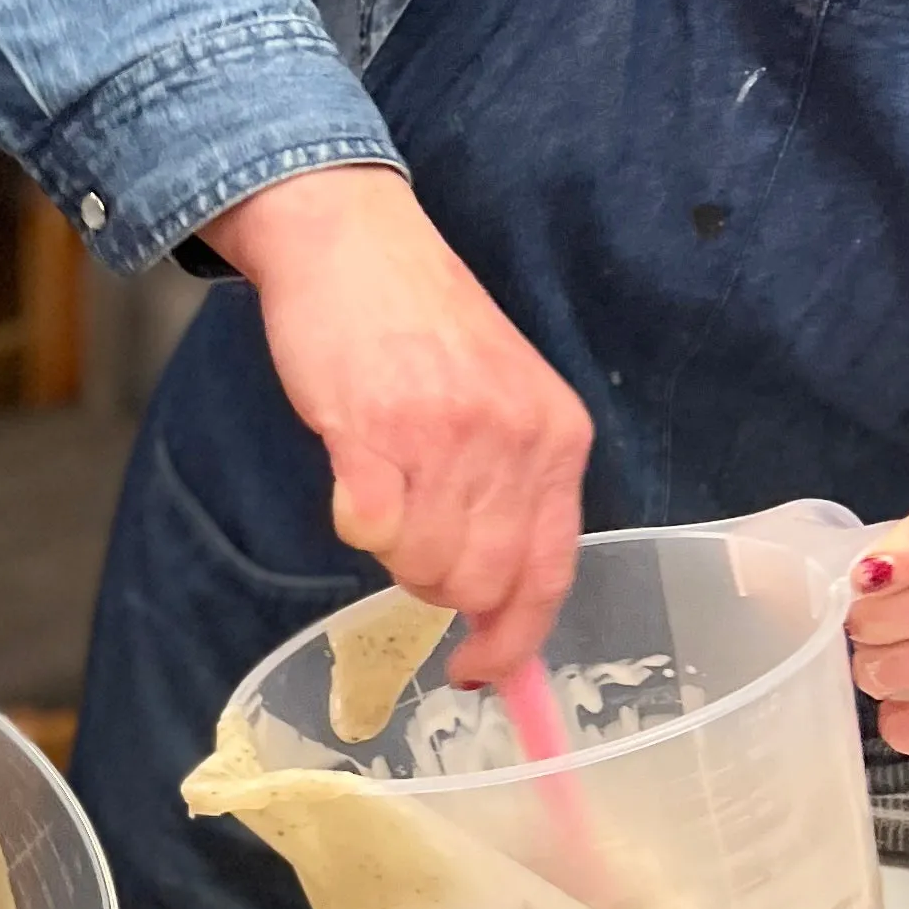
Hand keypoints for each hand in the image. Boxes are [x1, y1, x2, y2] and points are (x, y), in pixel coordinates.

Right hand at [206, 166, 591, 686]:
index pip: (551, 572)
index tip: (483, 671)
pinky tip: (353, 481)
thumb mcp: (503, 393)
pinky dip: (354, 523)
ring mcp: (444, 436)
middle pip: (480, 583)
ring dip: (392, 550)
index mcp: (557, 435)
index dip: (515, 640)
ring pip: (421, 565)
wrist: (350, 237)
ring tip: (380, 489)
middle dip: (436, 587)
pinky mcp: (372, 431)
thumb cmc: (419, 318)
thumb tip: (496, 590)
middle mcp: (511, 440)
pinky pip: (368, 530)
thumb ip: (512, 482)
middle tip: (407, 538)